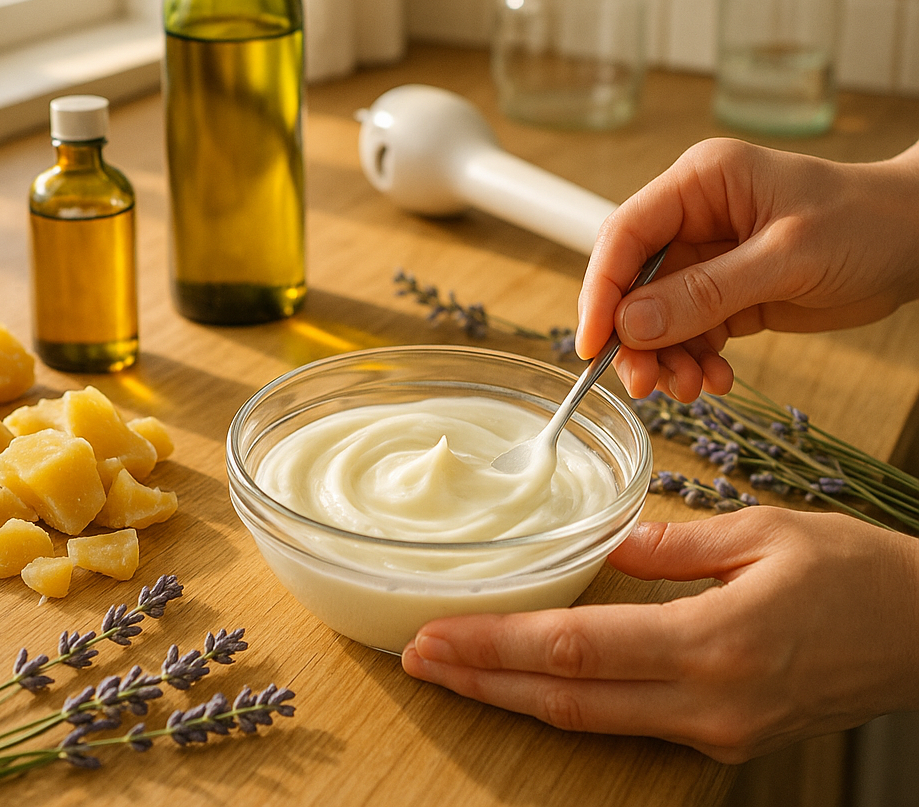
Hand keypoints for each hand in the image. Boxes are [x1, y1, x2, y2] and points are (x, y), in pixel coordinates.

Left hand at [401, 507, 918, 762]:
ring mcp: (716, 732)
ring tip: (455, 668)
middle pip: (567, 700)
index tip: (434, 634)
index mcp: (715, 643)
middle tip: (415, 659)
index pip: (577, 651)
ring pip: (590, 719)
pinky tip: (531, 675)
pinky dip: (569, 700)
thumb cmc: (857, 575)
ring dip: (513, 694)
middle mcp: (708, 704)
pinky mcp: (725, 737)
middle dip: (481, 680)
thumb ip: (672, 545)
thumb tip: (604, 544)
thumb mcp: (763, 534)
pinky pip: (628, 720)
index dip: (495, 645)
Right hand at [575, 137, 918, 400]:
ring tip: (693, 389)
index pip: (626, 234)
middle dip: (634, 337)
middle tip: (644, 383)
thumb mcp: (787, 257)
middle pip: (633, 281)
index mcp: (700, 183)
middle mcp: (695, 217)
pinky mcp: (727, 292)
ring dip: (665, 357)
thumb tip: (629, 326)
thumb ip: (706, 292)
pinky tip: (717, 380)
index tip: (593, 344)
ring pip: (656, 315)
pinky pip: (690, 332)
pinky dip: (695, 361)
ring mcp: (709, 256)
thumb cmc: (867, 224)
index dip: (601, 290)